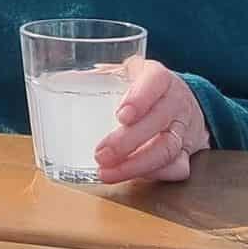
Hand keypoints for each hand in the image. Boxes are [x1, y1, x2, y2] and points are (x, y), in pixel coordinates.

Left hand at [94, 60, 210, 182]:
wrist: (184, 99)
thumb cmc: (143, 85)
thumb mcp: (125, 71)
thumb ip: (98, 75)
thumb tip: (60, 79)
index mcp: (159, 76)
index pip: (155, 82)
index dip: (140, 98)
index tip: (120, 115)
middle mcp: (175, 101)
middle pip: (158, 121)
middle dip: (128, 141)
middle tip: (101, 154)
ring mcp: (184, 128)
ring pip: (167, 149)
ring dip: (136, 165)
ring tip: (107, 172)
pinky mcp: (188, 151)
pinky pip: (178, 168)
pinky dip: (155, 176)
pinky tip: (132, 177)